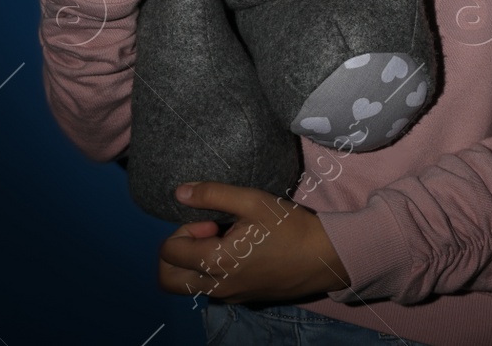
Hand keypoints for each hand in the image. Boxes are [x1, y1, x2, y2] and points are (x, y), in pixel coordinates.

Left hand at [156, 181, 350, 304]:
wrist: (324, 257)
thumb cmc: (289, 227)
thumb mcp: (253, 201)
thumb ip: (212, 195)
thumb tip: (179, 192)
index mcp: (217, 262)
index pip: (169, 251)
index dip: (183, 230)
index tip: (211, 222)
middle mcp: (217, 286)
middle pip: (167, 279)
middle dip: (176, 252)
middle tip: (204, 235)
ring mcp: (229, 296)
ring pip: (188, 286)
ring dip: (193, 262)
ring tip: (223, 241)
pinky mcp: (241, 299)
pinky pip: (210, 288)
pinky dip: (211, 271)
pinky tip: (238, 251)